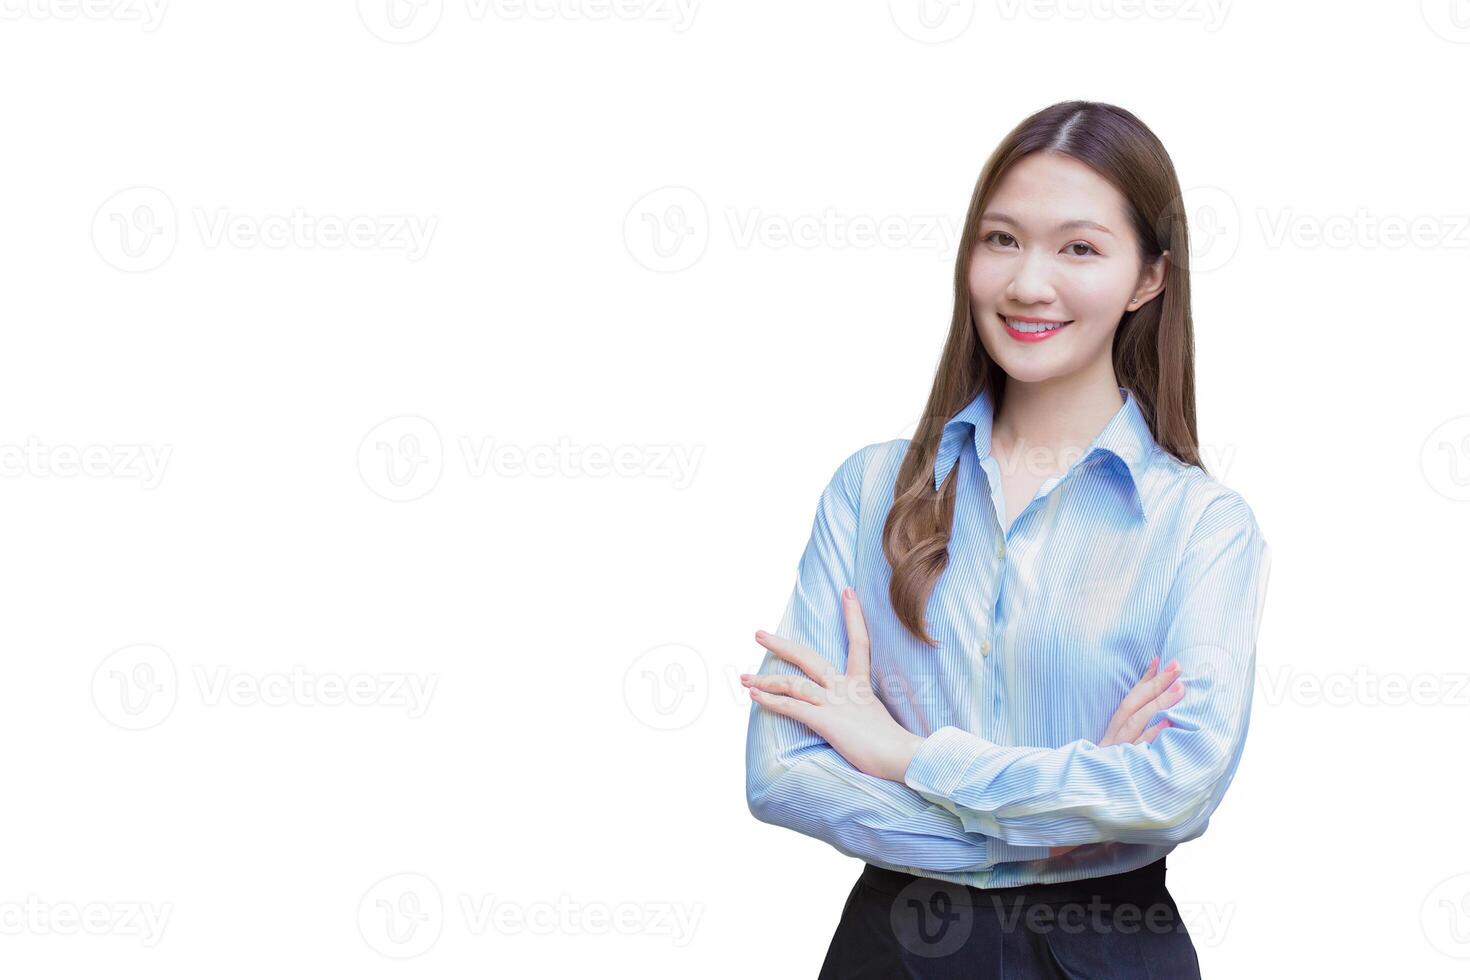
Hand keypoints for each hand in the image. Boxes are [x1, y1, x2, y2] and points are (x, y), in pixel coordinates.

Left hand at [742, 587, 923, 782]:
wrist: (904, 757)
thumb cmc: (896, 748)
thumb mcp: (878, 721)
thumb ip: (864, 712)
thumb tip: (859, 720)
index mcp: (861, 685)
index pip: (859, 642)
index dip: (854, 615)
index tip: (847, 591)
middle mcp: (845, 688)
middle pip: (808, 657)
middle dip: (780, 645)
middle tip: (758, 634)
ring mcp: (834, 702)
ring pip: (792, 682)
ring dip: (764, 679)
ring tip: (743, 678)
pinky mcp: (825, 720)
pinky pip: (791, 706)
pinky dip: (770, 700)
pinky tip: (754, 696)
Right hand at [1048, 655, 1184, 857]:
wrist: (1076, 811)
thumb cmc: (1099, 782)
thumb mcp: (1112, 755)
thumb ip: (1127, 736)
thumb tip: (1152, 719)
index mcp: (1110, 734)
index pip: (1129, 700)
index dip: (1144, 679)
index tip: (1161, 659)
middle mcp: (1112, 740)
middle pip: (1135, 706)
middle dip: (1157, 684)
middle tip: (1179, 666)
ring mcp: (1116, 753)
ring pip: (1138, 723)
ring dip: (1159, 704)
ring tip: (1180, 688)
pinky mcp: (1119, 769)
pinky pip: (1138, 751)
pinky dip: (1152, 736)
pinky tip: (1168, 725)